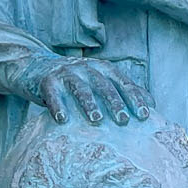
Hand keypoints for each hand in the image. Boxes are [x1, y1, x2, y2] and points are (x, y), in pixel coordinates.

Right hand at [32, 57, 148, 125]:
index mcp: (103, 69)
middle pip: (104, 85)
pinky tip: (62, 119)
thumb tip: (152, 104)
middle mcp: (87, 68)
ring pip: (80, 88)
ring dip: (89, 104)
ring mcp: (66, 73)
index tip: (144, 115)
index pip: (123, 83)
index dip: (134, 98)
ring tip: (96, 120)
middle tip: (124, 121)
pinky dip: (57, 106)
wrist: (36, 67)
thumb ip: (122, 90)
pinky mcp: (47, 80)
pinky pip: (53, 93)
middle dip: (115, 102)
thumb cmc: (75, 82)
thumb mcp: (99, 81)